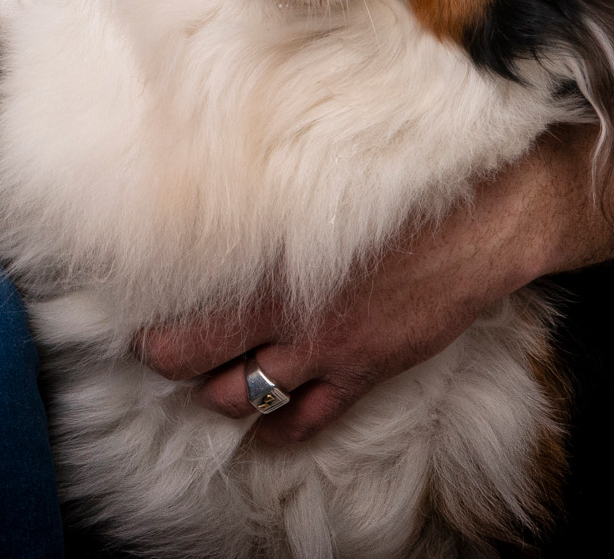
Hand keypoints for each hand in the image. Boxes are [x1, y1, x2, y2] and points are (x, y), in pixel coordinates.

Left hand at [135, 154, 553, 441]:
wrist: (478, 223)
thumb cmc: (397, 188)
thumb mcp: (314, 185)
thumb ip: (266, 207)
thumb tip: (217, 197)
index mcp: (270, 262)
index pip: (189, 308)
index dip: (154, 322)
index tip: (135, 315)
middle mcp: (288, 314)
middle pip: (202, 360)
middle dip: (172, 361)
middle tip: (155, 351)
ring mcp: (326, 349)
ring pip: (248, 395)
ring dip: (220, 395)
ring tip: (204, 383)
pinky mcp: (365, 369)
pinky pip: (312, 417)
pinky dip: (282, 429)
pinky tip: (267, 429)